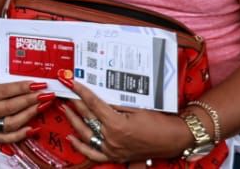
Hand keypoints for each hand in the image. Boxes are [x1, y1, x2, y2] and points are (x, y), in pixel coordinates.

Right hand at [0, 71, 51, 143]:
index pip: (5, 91)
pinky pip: (8, 138)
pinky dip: (21, 134)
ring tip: (42, 106)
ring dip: (29, 115)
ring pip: (11, 123)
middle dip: (30, 101)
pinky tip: (33, 128)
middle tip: (45, 95)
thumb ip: (9, 80)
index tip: (39, 85)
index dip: (23, 88)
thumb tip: (32, 83)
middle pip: (10, 107)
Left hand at [56, 70, 191, 162]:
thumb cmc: (159, 122)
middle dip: (76, 103)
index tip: (72, 82)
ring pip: (86, 134)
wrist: (174, 139)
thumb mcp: (136, 107)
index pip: (93, 104)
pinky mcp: (115, 156)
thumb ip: (115, 103)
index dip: (82, 92)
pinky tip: (71, 138)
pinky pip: (94, 153)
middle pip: (88, 117)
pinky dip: (81, 146)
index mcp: (116, 125)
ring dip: (73, 121)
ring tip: (65, 109)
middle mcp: (112, 139)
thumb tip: (98, 94)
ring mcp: (112, 150)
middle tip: (66, 91)